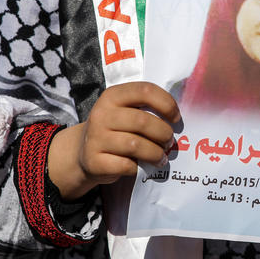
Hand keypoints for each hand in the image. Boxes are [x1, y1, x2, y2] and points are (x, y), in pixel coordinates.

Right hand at [48, 82, 180, 199]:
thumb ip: (147, 109)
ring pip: (136, 145)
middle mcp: (101, 114)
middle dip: (163, 133)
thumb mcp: (126, 111)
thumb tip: (175, 121)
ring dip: (155, 153)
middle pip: (142, 121)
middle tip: (169, 142)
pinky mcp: (94, 161)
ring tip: (161, 157)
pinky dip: (139, 168)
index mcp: (113, 96)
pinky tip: (142, 166)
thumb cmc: (116, 129)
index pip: (145, 91)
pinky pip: (126, 165)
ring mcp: (96, 138)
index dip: (166, 104)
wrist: (83, 152)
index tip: (176, 118)